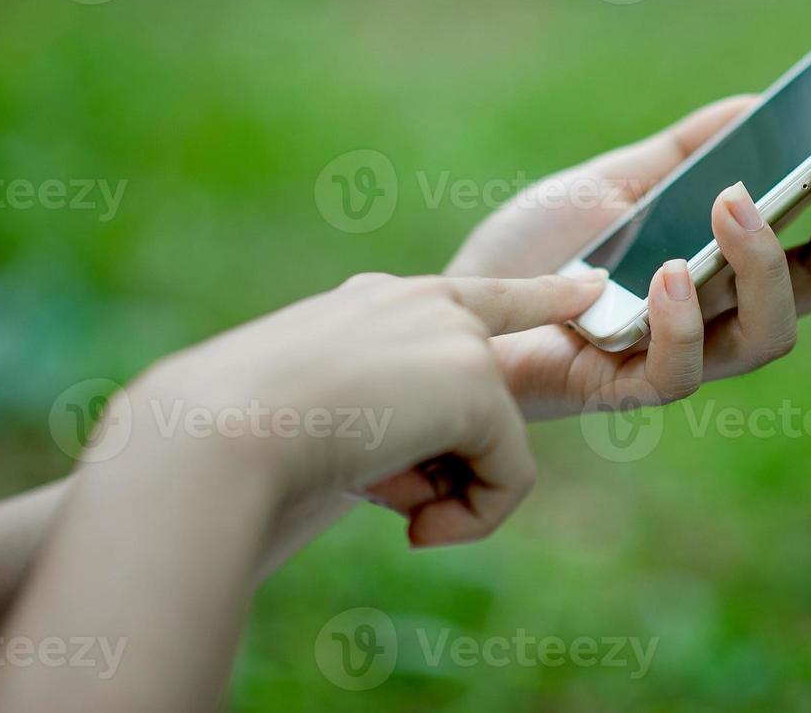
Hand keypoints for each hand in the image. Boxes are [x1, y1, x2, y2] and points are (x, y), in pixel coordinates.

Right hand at [124, 271, 603, 546]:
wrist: (218, 431)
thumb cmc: (235, 437)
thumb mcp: (310, 419)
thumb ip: (380, 424)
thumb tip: (432, 487)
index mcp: (380, 304)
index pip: (482, 296)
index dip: (545, 295)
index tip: (592, 286)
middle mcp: (427, 304)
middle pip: (488, 402)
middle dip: (438, 472)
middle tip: (371, 487)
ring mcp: (458, 338)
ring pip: (495, 448)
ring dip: (442, 497)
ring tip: (370, 490)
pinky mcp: (479, 384)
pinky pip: (510, 479)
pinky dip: (472, 519)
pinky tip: (412, 524)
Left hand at [446, 95, 810, 420]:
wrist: (453, 308)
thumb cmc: (540, 250)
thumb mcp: (621, 179)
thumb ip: (694, 148)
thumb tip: (770, 100)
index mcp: (734, 266)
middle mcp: (725, 315)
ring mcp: (683, 355)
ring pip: (771, 334)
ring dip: (764, 263)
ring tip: (734, 200)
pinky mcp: (626, 389)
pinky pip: (680, 373)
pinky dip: (683, 322)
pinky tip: (666, 272)